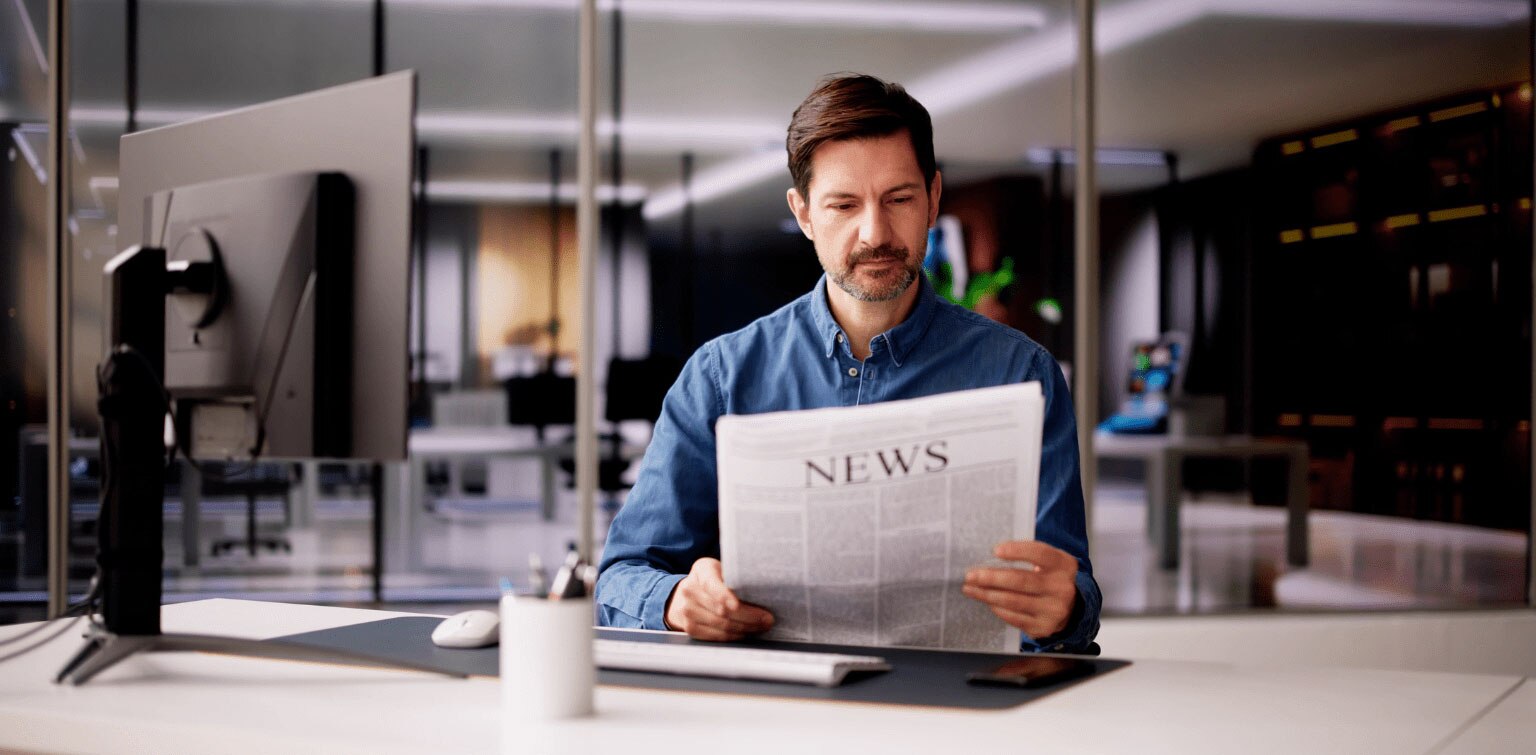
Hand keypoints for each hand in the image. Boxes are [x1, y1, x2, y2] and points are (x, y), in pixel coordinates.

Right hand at [664, 558, 773, 640]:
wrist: (688, 593)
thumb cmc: (715, 579)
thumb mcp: (722, 569)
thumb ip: (736, 578)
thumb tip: (763, 592)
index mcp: (702, 571)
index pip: (712, 585)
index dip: (724, 596)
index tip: (737, 605)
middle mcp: (690, 590)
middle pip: (722, 610)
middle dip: (749, 617)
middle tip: (767, 619)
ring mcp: (687, 611)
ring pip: (721, 625)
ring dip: (745, 628)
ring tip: (761, 627)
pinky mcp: (689, 628)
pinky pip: (716, 636)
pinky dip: (734, 636)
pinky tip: (746, 632)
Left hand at [962, 541, 1078, 640]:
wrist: (1070, 608)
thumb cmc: (1049, 578)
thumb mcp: (1049, 563)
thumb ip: (1028, 556)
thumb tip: (991, 556)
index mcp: (1063, 565)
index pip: (1040, 554)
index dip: (1017, 551)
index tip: (995, 550)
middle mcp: (1062, 588)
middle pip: (1021, 580)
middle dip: (992, 578)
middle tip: (970, 575)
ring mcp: (1053, 610)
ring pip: (1013, 601)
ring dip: (987, 595)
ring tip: (970, 589)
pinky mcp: (1043, 627)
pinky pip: (1014, 617)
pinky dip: (997, 608)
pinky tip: (986, 601)